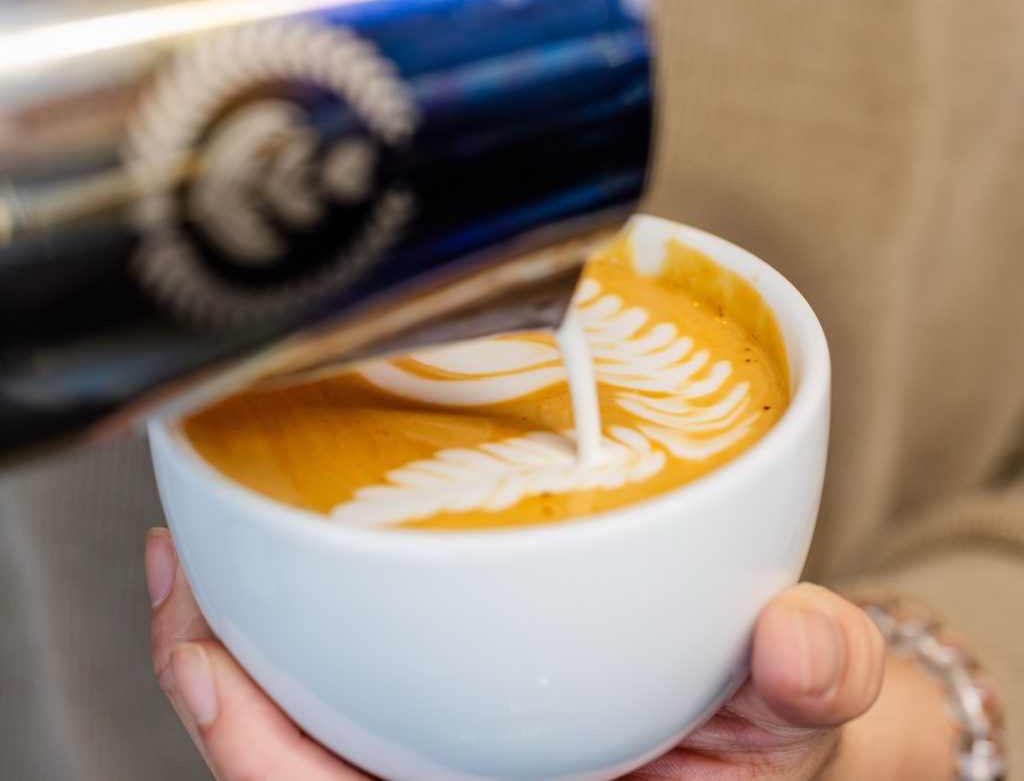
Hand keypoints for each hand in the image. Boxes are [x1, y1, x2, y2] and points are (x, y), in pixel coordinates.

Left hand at [147, 528, 952, 780]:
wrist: (773, 702)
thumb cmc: (770, 735)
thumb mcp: (808, 717)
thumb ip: (815, 685)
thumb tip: (801, 638)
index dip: (266, 761)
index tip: (210, 668)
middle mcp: (460, 779)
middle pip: (296, 765)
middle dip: (217, 689)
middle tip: (178, 582)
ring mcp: (445, 743)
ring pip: (304, 719)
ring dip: (232, 644)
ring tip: (191, 555)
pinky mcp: (447, 690)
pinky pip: (342, 675)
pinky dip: (290, 620)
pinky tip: (268, 553)